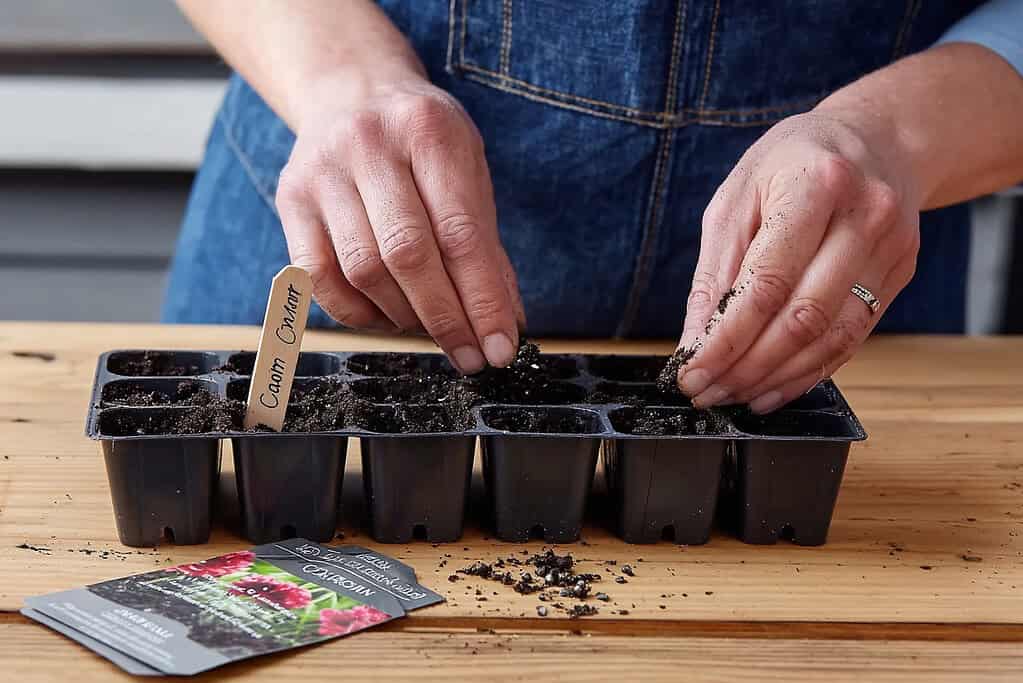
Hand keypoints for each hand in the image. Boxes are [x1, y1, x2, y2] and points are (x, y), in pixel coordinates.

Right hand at [275, 66, 524, 373]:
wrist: (350, 91)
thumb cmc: (423, 143)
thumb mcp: (468, 171)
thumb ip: (487, 245)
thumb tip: (507, 324)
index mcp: (429, 132)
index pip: (461, 234)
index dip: (482, 300)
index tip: (499, 348)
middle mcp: (369, 145)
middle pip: (407, 255)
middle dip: (445, 318)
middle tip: (469, 355)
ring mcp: (322, 171)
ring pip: (362, 270)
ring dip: (403, 316)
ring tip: (430, 326)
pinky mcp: (290, 199)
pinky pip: (318, 278)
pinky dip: (356, 313)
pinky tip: (384, 315)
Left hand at [675, 106, 920, 411]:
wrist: (876, 137)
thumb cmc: (791, 163)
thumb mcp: (737, 198)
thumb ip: (715, 271)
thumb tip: (696, 341)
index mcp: (816, 184)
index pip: (766, 282)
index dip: (726, 339)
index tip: (692, 372)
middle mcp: (865, 216)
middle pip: (802, 317)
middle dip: (746, 367)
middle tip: (707, 392)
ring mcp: (891, 248)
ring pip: (831, 338)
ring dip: (776, 378)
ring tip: (733, 395)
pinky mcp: (899, 274)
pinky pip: (851, 339)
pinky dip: (808, 371)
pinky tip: (772, 387)